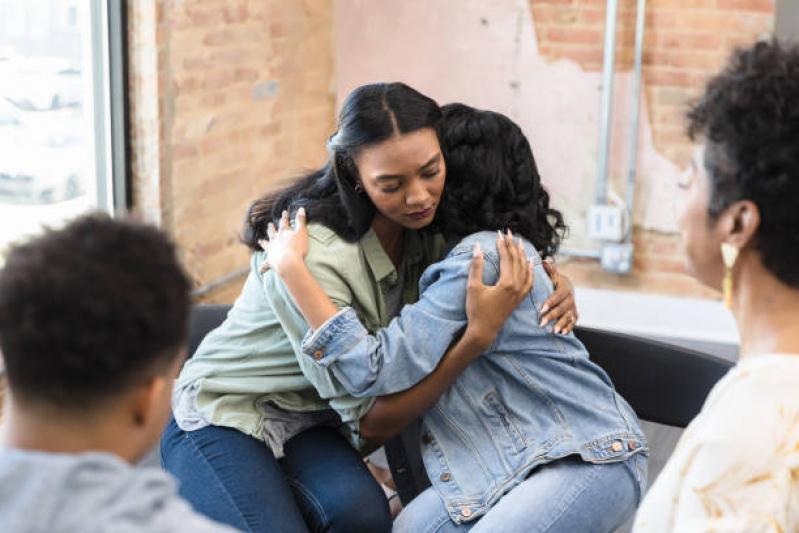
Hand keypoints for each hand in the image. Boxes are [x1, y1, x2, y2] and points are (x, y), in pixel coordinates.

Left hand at [258, 208, 307, 275]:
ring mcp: (272, 250)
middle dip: (272, 228)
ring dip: (263, 243)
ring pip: (266, 245)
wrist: (288, 261)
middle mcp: (275, 240)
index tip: (284, 212)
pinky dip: (263, 267)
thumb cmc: (297, 247)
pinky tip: (261, 270)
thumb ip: (301, 220)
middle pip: (273, 232)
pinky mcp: (271, 261)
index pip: (284, 222)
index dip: (285, 217)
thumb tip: (301, 208)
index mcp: (283, 232)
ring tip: (260, 241)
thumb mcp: (302, 232)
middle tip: (269, 224)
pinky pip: (266, 265)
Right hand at [465, 230, 534, 349]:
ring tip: (520, 243)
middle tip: (509, 233)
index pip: (507, 258)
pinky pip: (529, 281)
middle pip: (517, 261)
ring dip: (523, 255)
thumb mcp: (473, 287)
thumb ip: (476, 266)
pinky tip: (530, 263)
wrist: (484, 331)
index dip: (502, 244)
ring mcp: (520, 293)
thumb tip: (478, 247)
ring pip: (525, 269)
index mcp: (507, 283)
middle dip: (513, 245)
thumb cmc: (476, 309)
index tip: (499, 233)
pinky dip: (530, 270)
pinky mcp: (519, 298)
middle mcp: (517, 287)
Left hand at [540, 260, 578, 333]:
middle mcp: (570, 298)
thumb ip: (549, 269)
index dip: (550, 302)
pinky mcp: (574, 314)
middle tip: (542, 323)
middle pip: (562, 308)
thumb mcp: (553, 275)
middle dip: (552, 316)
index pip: (558, 296)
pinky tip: (562, 333)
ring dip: (561, 324)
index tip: (541, 309)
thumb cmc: (555, 282)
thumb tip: (545, 260)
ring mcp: (573, 307)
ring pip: (568, 316)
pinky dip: (569, 327)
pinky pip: (573, 322)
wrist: (567, 288)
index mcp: (564, 288)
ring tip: (554, 331)